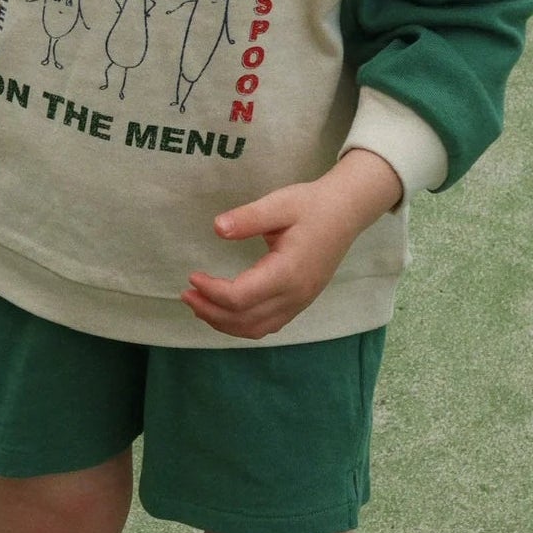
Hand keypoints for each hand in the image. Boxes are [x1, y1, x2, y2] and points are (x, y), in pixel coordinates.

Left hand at [181, 149, 403, 340]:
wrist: (346, 211)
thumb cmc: (312, 205)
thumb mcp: (279, 203)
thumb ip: (248, 217)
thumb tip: (217, 228)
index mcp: (287, 272)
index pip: (241, 297)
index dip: (211, 292)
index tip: (192, 277)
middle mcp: (295, 294)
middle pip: (245, 320)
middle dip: (211, 312)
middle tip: (186, 295)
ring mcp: (300, 302)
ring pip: (256, 329)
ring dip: (224, 323)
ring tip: (199, 306)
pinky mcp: (301, 301)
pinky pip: (268, 325)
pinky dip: (242, 325)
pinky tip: (226, 311)